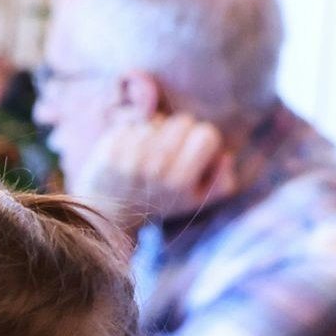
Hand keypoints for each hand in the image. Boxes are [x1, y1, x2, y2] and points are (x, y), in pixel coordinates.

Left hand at [71, 112, 234, 220]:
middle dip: (180, 132)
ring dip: (156, 130)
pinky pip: (132, 123)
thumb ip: (222, 182)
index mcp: (180, 182)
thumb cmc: (161, 202)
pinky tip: (130, 150)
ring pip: (157, 120)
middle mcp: (156, 169)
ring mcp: (130, 159)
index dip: (201, 138)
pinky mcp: (109, 151)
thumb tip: (225, 156)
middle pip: (183, 121)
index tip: (192, 150)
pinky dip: (134, 131)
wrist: (111, 215)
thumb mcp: (197, 201)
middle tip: (170, 150)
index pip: (206, 133)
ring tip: (149, 152)